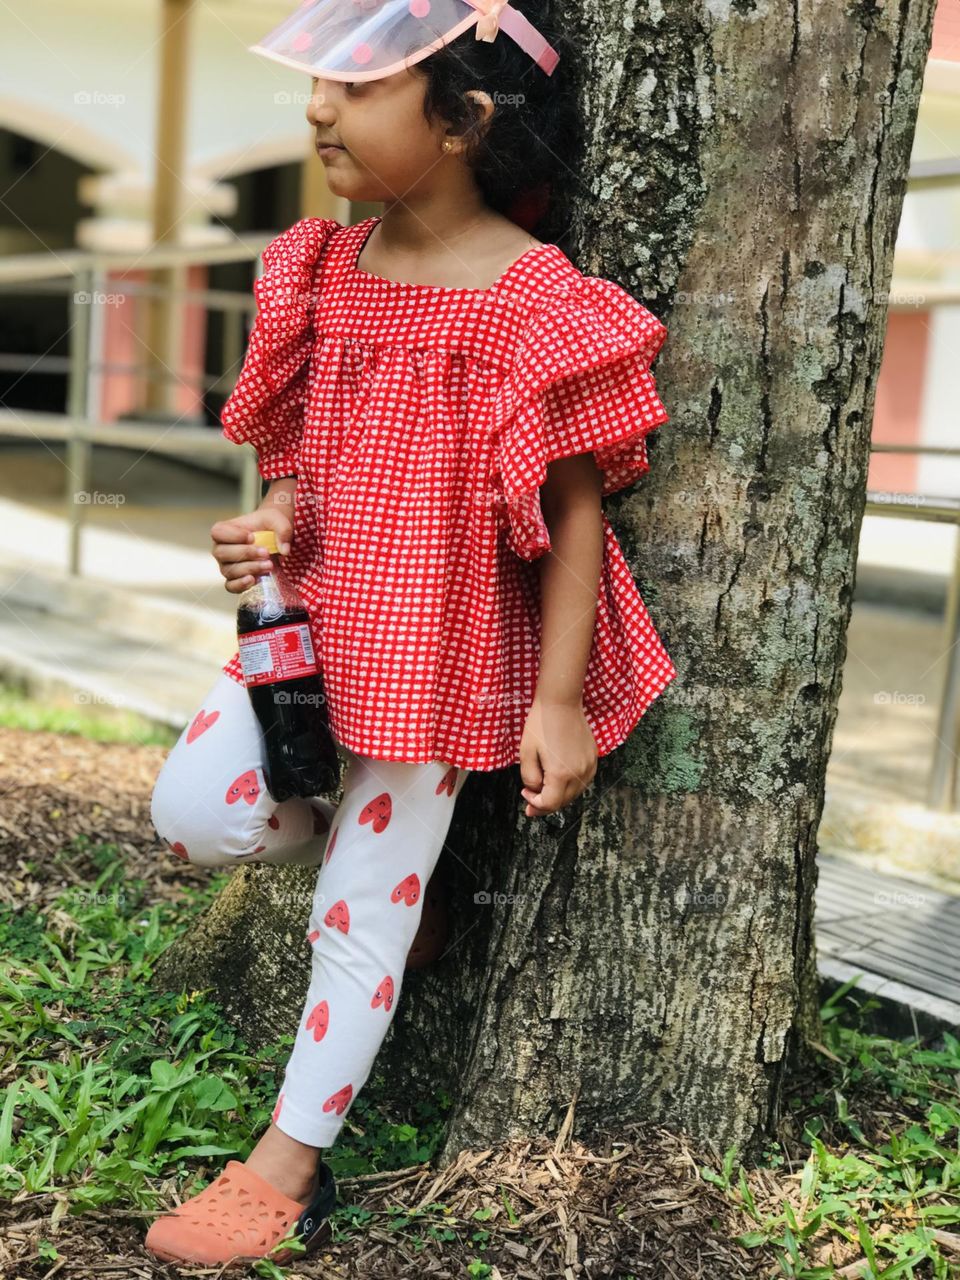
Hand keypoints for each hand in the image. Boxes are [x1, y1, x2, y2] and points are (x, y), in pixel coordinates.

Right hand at [209, 506, 293, 593]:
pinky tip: (255, 580)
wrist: (274, 536)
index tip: (251, 537)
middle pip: (222, 553)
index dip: (233, 536)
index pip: (217, 532)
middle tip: (265, 552)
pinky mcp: (235, 579)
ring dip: (250, 568)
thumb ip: (282, 530)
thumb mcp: (278, 520)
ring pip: (229, 571)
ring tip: (269, 565)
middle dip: (245, 554)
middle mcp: (221, 549)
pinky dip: (241, 585)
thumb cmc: (270, 525)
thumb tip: (284, 550)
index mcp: (225, 531)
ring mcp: (226, 565)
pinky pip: (231, 586)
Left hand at [518, 696, 597, 817]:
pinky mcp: (593, 758)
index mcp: (560, 774)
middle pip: (563, 802)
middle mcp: (578, 774)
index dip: (535, 804)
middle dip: (546, 802)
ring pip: (574, 793)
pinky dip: (570, 784)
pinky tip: (559, 776)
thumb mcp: (526, 753)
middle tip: (531, 796)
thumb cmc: (540, 725)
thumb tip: (536, 791)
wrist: (561, 703)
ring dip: (559, 795)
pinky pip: (582, 781)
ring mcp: (589, 766)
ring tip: (545, 786)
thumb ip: (530, 778)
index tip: (525, 794)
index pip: (550, 804)